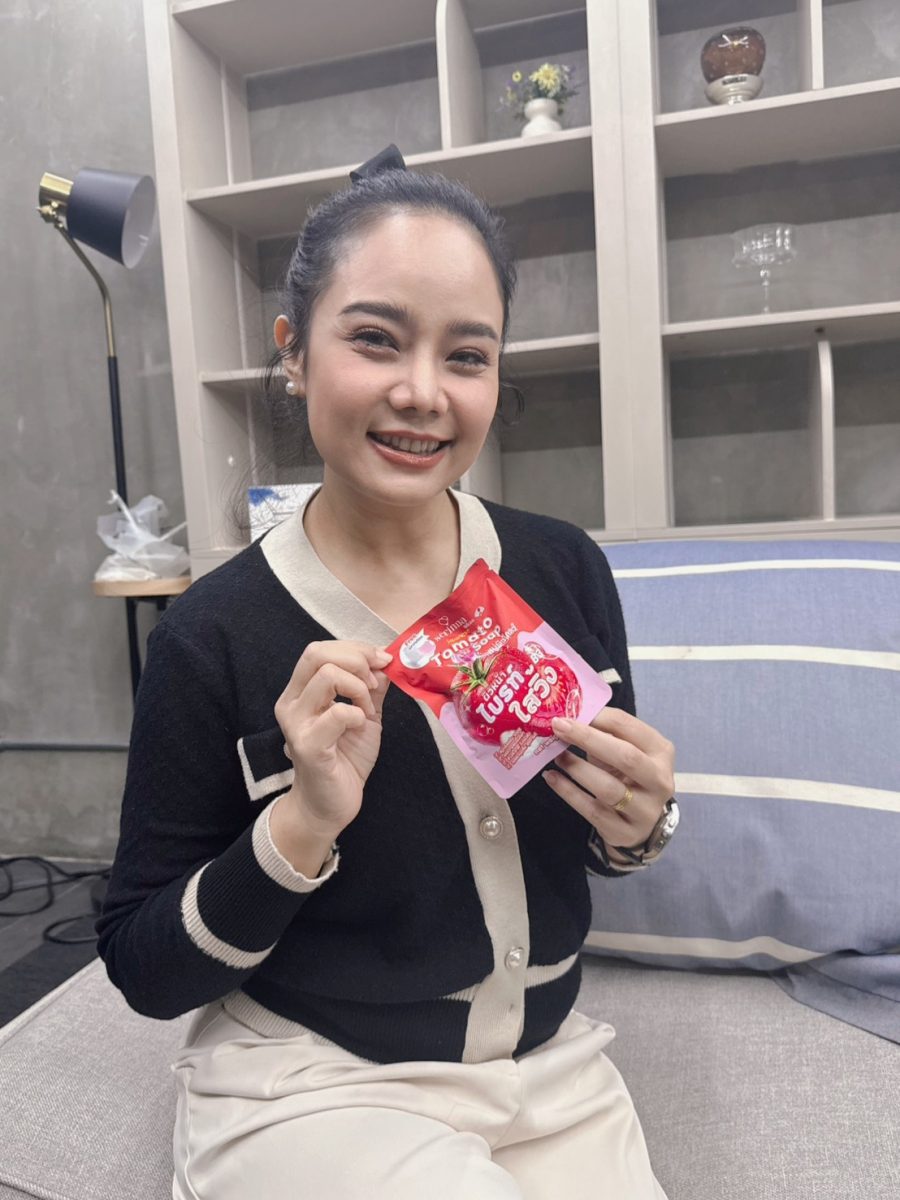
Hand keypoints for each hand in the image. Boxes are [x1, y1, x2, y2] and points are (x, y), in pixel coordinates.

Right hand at [274, 640, 392, 839]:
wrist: (330, 805)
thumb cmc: (344, 759)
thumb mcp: (364, 714)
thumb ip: (371, 687)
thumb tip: (384, 661)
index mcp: (300, 692)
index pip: (319, 650)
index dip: (354, 649)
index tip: (381, 661)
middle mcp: (291, 703)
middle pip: (317, 654)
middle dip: (356, 660)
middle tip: (375, 683)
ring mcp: (296, 724)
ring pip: (327, 677)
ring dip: (359, 688)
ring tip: (367, 710)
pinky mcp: (308, 746)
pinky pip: (337, 713)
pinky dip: (357, 714)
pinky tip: (360, 727)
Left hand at [542, 707, 674, 854]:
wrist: (641, 824)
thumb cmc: (628, 777)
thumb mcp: (625, 751)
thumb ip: (605, 734)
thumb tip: (568, 715)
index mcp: (661, 752)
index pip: (630, 727)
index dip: (598, 717)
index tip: (571, 711)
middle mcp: (659, 781)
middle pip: (626, 756)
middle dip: (588, 738)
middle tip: (559, 727)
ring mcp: (645, 810)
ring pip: (608, 788)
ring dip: (577, 768)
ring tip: (556, 756)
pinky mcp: (625, 832)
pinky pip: (592, 810)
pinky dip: (568, 792)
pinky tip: (552, 778)